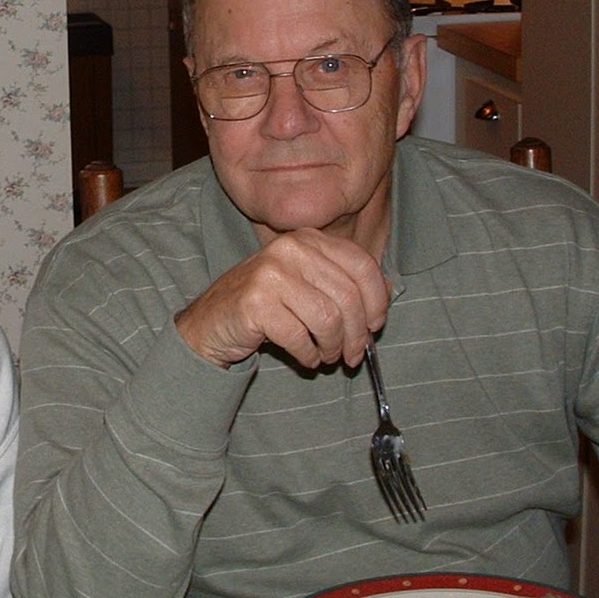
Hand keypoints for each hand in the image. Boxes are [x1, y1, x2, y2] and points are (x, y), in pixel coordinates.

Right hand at [175, 228, 388, 369]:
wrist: (211, 323)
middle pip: (348, 296)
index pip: (361, 265)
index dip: (377, 300)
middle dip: (357, 334)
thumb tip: (387, 292)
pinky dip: (309, 355)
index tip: (375, 326)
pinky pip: (300, 337)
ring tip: (327, 356)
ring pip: (327, 319)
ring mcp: (270, 274)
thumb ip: (343, 282)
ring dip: (333, 347)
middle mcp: (289, 249)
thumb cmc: (266, 305)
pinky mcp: (255, 303)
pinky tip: (306, 358)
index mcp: (307, 239)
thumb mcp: (307, 284)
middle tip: (353, 355)